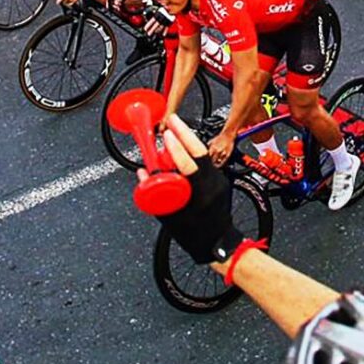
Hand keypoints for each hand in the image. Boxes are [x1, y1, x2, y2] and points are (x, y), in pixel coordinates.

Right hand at [156, 116, 251, 262]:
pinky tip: (184, 146)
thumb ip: (154, 195)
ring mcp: (219, 181)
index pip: (189, 166)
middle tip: (172, 120)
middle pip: (200, 152)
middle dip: (185, 133)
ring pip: (204, 154)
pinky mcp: (220, 180)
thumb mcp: (169, 218)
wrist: (219, 244)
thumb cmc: (195, 236)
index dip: (177, 150)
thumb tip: (142, 174)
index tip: (167, 137)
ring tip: (176, 128)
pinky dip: (193, 152)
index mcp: (200, 195)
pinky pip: (205, 161)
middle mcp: (213, 184)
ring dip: (189, 140)